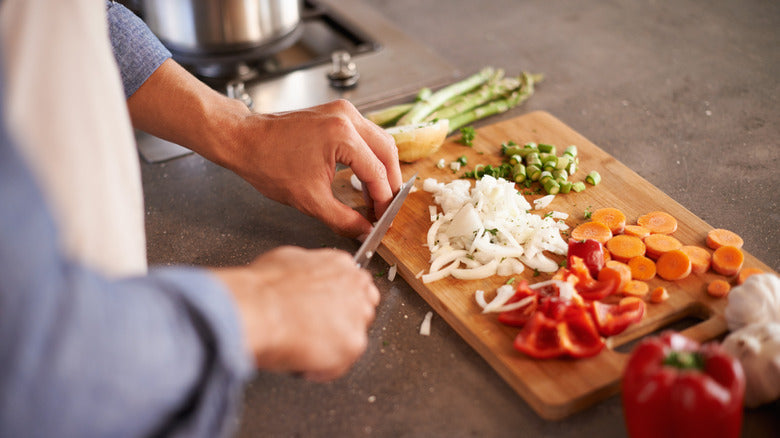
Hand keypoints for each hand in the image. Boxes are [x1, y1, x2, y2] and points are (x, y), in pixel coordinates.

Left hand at [126, 60, 399, 238]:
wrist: (244, 141)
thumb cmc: (268, 164)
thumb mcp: (310, 200)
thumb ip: (343, 219)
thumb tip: (364, 231)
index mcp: (342, 136)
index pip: (377, 172)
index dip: (383, 200)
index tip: (382, 218)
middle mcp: (347, 117)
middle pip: (387, 151)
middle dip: (390, 182)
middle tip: (386, 207)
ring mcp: (342, 111)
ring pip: (380, 140)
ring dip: (382, 168)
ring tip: (377, 195)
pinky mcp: (336, 113)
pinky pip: (365, 135)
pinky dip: (370, 156)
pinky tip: (364, 176)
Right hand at [213, 246, 379, 380]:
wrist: (257, 309)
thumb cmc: (262, 288)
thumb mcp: (286, 260)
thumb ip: (307, 270)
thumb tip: (302, 279)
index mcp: (340, 264)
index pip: (356, 285)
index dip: (339, 302)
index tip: (327, 311)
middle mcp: (355, 287)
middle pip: (362, 310)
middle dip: (341, 323)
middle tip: (315, 332)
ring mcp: (357, 316)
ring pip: (352, 338)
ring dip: (332, 346)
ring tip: (303, 347)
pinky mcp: (353, 344)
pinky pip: (340, 365)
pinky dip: (321, 369)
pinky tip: (301, 361)